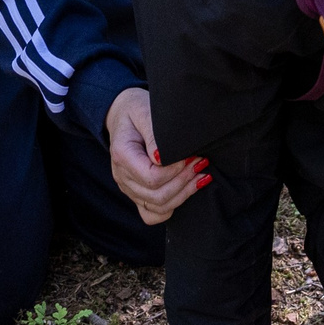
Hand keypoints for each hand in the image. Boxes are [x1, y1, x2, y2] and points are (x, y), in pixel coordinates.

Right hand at [105, 86, 205, 224]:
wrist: (122, 114)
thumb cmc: (136, 110)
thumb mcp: (144, 110)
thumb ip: (154, 133)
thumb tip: (162, 156)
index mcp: (122, 156)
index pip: (151, 177)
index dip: (175, 171)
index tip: (191, 154)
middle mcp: (122, 177)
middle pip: (156, 196)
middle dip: (184, 182)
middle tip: (201, 162)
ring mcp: (129, 188)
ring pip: (158, 208)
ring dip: (184, 194)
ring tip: (201, 175)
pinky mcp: (136, 194)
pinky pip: (152, 214)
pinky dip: (172, 207)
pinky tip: (188, 190)